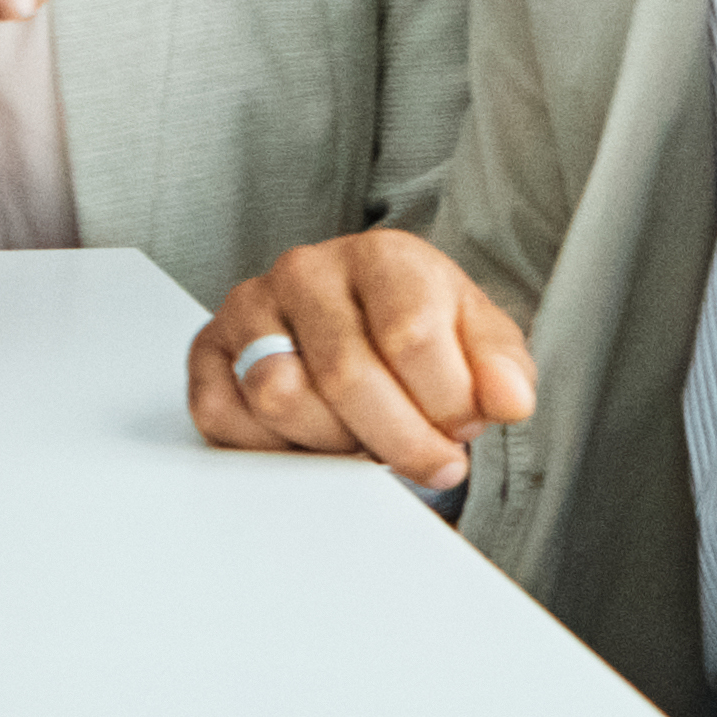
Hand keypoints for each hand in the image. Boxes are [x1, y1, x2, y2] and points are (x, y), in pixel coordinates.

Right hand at [189, 227, 539, 488]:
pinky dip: (272, 447)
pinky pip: (225, 415)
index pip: (410, 335)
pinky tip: (311, 438)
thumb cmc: (424, 336)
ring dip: (334, 443)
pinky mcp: (208, 350)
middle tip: (428, 460)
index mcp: (380, 257)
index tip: (462, 429)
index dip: (446, 405)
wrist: (364, 326)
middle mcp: (305, 269)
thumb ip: (503, 369)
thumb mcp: (481, 344)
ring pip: (279, 396)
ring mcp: (249, 307)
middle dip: (398, 441)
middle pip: (345, 375)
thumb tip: (508, 400)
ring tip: (364, 438)